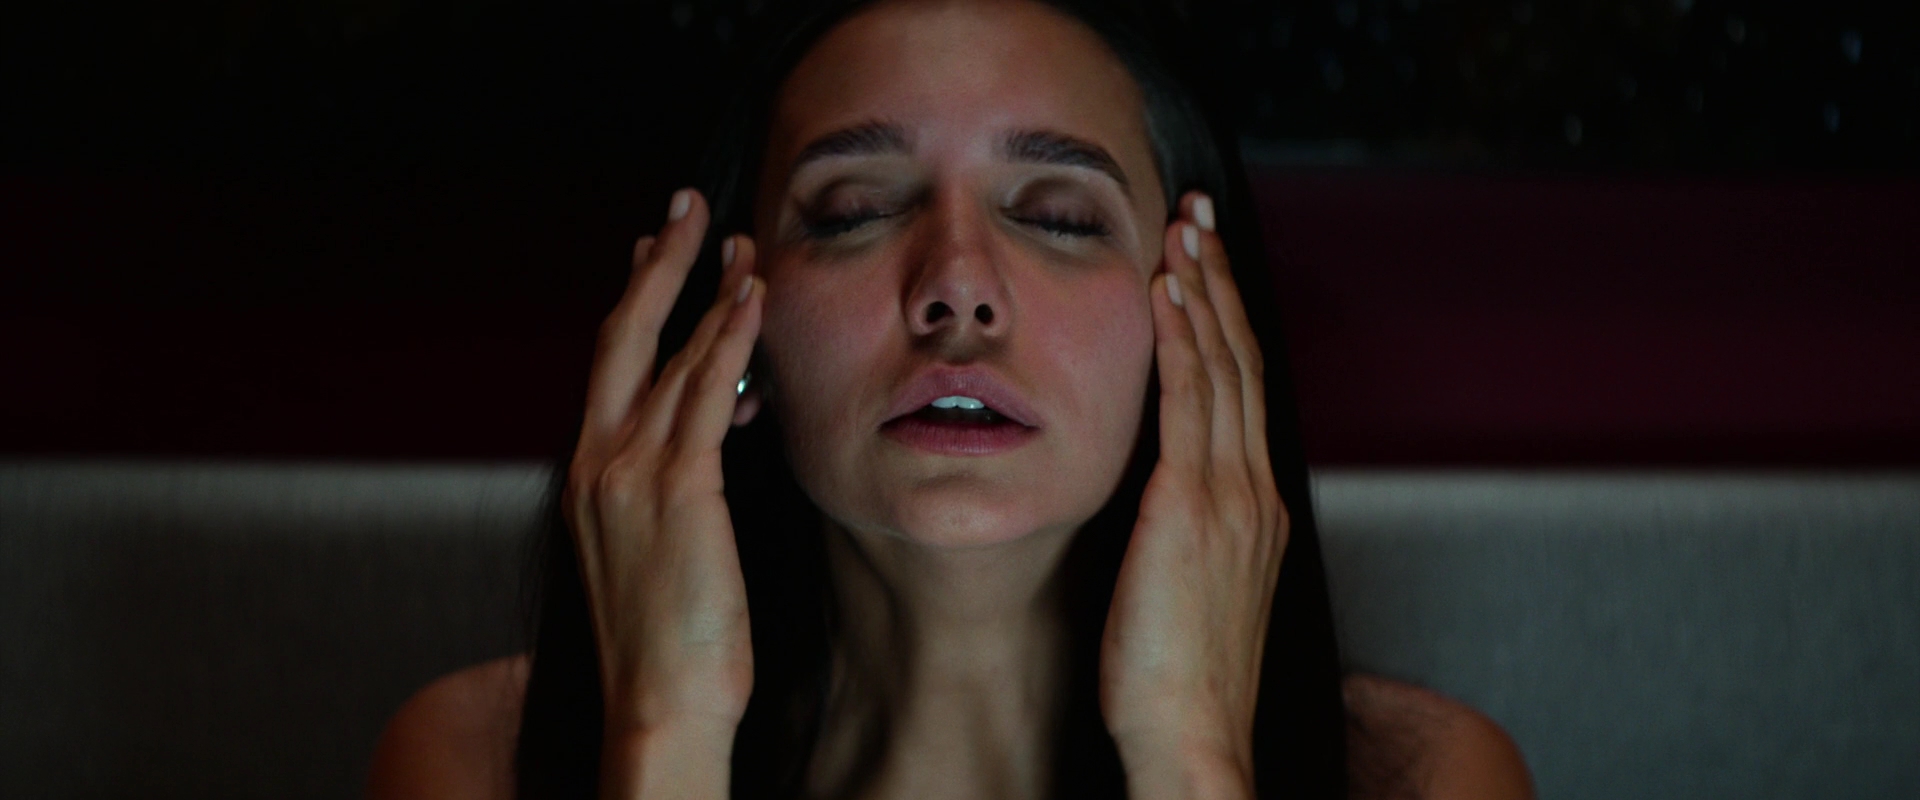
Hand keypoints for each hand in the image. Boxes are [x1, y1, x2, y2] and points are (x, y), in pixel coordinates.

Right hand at [565, 189, 763, 794]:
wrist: (657, 702)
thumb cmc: (668, 644)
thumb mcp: (656, 553)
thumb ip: (671, 488)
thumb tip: (707, 441)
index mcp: (587, 478)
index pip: (608, 369)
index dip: (633, 304)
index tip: (651, 253)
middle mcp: (597, 463)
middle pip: (621, 336)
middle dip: (656, 265)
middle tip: (684, 208)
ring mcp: (630, 473)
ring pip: (671, 355)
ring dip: (711, 291)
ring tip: (744, 244)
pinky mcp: (678, 488)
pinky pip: (707, 392)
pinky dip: (730, 337)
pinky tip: (754, 299)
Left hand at [1100, 192, 1285, 798]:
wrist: (1191, 736)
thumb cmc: (1180, 683)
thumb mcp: (1194, 589)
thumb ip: (1188, 531)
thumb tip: (1160, 500)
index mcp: (1255, 511)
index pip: (1244, 392)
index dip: (1228, 324)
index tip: (1210, 271)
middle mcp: (1252, 492)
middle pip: (1241, 363)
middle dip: (1221, 283)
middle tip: (1203, 218)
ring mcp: (1228, 496)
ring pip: (1221, 368)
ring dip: (1203, 291)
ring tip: (1186, 231)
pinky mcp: (1192, 507)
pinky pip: (1189, 402)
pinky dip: (1182, 339)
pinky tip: (1168, 293)